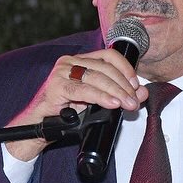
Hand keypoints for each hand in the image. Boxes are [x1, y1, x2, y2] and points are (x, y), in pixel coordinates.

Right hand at [4, 49, 148, 161]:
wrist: (40, 127)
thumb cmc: (66, 113)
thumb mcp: (97, 102)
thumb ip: (119, 94)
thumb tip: (142, 92)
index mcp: (80, 60)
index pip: (108, 55)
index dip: (125, 68)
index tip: (136, 85)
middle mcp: (70, 62)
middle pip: (105, 67)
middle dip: (124, 85)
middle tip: (134, 100)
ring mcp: (61, 72)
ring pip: (97, 77)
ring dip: (116, 91)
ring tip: (127, 103)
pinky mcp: (56, 86)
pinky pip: (84, 90)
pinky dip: (101, 97)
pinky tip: (112, 103)